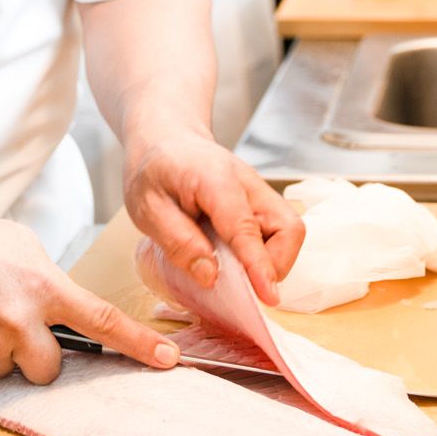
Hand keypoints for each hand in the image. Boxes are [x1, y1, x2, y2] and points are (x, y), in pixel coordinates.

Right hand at [0, 196, 180, 385]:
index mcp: (44, 287)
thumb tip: (67, 317)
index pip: (102, 322)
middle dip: (39, 354)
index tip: (169, 361)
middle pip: (50, 368)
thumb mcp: (25, 249)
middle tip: (15, 324)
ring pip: (10, 370)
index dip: (139, 345)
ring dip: (1, 352)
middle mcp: (19, 319)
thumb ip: (51, 285)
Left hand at [122, 127, 303, 304]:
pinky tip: (237, 259)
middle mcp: (249, 184)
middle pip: (288, 228)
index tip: (267, 295)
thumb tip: (210, 276)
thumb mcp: (147, 208)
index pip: (246, 226)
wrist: (166, 140)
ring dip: (272, 261)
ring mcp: (260, 193)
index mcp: (215, 180)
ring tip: (237, 274)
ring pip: (289, 232)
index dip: (258, 264)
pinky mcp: (261, 204)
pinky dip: (265, 254)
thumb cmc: (154, 171)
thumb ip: (178, 241)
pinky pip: (277, 233)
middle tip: (243, 287)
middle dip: (274, 265)